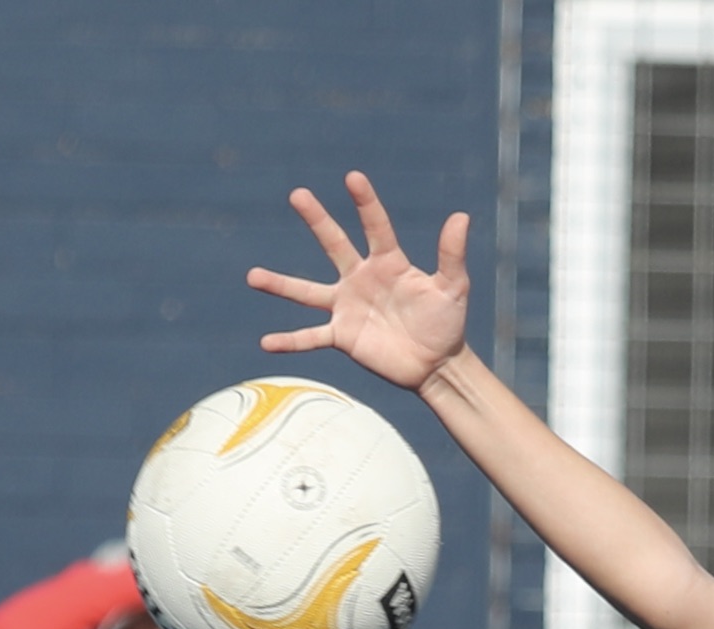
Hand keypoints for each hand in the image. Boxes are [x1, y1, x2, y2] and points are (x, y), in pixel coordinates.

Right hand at [250, 174, 472, 391]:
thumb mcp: (453, 288)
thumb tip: (461, 216)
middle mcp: (361, 278)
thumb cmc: (446, 322)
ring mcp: (347, 307)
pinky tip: (266, 343)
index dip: (366, 203)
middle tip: (297, 194)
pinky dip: (289, 342)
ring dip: (281, 285)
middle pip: (334, 244)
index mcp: (389, 262)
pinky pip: (310, 338)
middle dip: (317, 220)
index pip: (376, 226)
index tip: (352, 177)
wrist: (436, 364)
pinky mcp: (342, 337)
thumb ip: (451, 255)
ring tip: (252, 276)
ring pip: (307, 292)